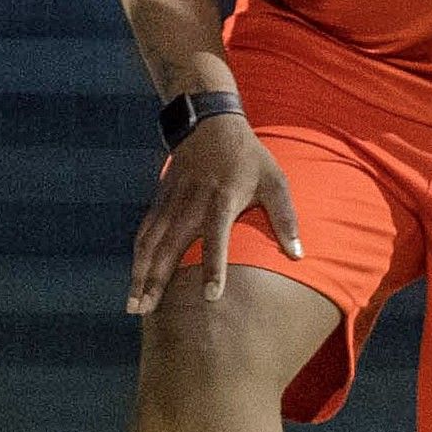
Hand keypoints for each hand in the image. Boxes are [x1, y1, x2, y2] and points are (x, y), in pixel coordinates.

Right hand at [125, 112, 301, 314]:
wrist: (208, 121)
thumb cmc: (247, 155)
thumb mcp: (274, 179)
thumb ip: (285, 217)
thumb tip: (299, 254)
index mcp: (223, 201)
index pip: (217, 239)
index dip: (214, 267)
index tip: (211, 297)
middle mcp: (192, 205)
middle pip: (170, 247)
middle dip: (155, 281)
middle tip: (144, 311)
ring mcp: (172, 203)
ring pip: (150, 243)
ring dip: (140, 274)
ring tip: (133, 304)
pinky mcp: (160, 200)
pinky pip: (145, 232)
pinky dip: (138, 256)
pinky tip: (134, 277)